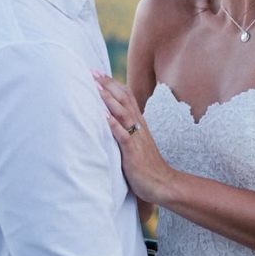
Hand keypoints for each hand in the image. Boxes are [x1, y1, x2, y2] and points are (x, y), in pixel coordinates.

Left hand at [94, 71, 175, 202]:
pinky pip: (124, 136)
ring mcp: (137, 139)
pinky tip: (103, 116)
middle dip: (107, 85)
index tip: (96, 71)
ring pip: (123, 113)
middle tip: (91, 71)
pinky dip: (113, 125)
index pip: (126, 96)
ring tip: (96, 87)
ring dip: (109, 99)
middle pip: (123, 99)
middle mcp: (138, 126)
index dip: (111, 83)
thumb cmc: (146, 164)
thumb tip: (110, 117)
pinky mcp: (133, 153)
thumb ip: (126, 128)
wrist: (163, 183)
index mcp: (138, 122)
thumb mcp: (136, 141)